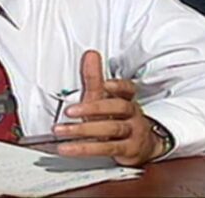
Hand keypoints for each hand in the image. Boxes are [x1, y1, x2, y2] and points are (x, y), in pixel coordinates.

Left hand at [52, 50, 165, 165]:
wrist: (142, 146)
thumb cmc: (119, 119)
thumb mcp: (105, 98)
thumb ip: (95, 78)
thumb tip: (90, 55)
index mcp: (127, 99)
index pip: (128, 89)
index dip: (118, 86)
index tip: (106, 84)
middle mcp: (132, 114)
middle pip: (118, 108)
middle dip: (93, 108)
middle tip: (70, 111)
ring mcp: (132, 132)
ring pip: (112, 128)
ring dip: (83, 130)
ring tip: (61, 130)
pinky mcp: (128, 150)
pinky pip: (107, 148)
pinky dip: (85, 148)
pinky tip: (69, 148)